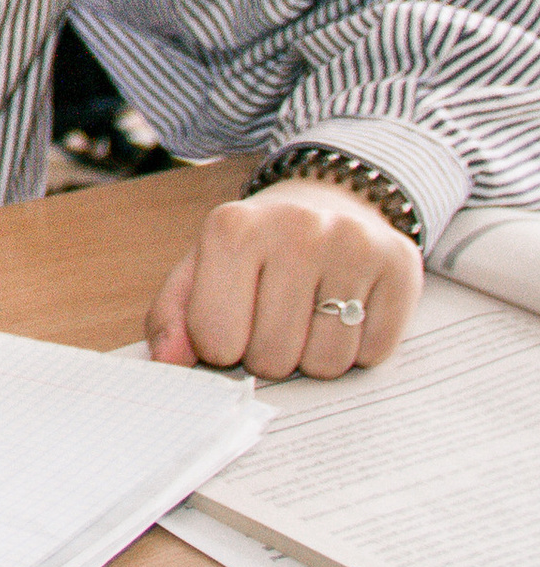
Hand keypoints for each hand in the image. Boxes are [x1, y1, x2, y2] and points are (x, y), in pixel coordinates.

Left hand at [146, 179, 422, 379]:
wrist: (327, 202)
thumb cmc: (255, 249)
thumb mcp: (201, 268)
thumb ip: (172, 316)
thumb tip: (167, 362)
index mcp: (231, 228)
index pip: (214, 338)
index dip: (220, 348)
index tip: (228, 324)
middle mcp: (295, 229)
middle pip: (273, 357)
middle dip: (268, 354)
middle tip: (273, 317)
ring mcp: (353, 244)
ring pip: (326, 363)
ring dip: (313, 355)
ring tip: (308, 312)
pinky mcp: (399, 264)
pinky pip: (373, 354)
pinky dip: (356, 347)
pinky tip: (346, 308)